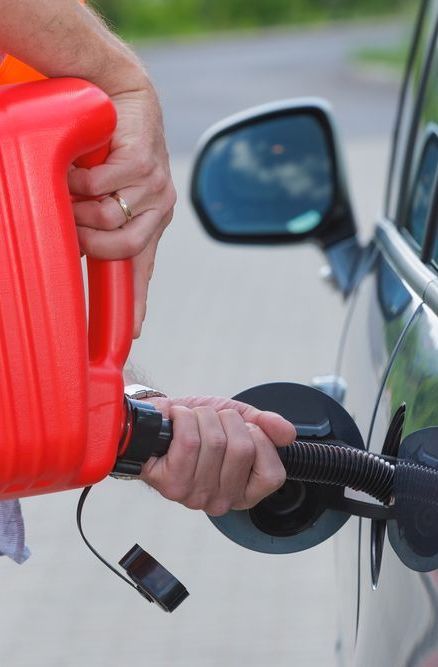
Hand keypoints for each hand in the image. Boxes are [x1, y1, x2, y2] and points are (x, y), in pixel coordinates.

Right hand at [68, 84, 175, 336]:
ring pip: (107, 219)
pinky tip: (81, 167)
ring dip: (79, 206)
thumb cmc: (110, 146)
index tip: (136, 332)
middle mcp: (159, 208)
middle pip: (120, 249)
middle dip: (88, 240)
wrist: (121, 94)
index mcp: (151, 221)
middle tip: (71, 221)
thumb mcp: (108, 191)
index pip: (145, 269)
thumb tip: (79, 248)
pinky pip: (100, 189)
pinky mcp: (143, 162)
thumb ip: (102, 221)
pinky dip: (79, 181)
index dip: (139, 303)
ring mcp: (155, 186)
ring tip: (75, 187)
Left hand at [141, 396, 295, 515]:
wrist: (156, 421)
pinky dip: (183, 417)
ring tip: (192, 422)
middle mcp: (221, 501)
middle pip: (243, 449)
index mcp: (243, 491)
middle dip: (227, 420)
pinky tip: (175, 422)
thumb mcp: (239, 420)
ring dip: (202, 416)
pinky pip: (189, 440)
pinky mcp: (170, 484)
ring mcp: (194, 496)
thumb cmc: (197, 425)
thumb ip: (267, 426)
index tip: (243, 429)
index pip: (273, 474)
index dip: (260, 439)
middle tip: (212, 422)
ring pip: (214, 441)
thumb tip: (288, 433)